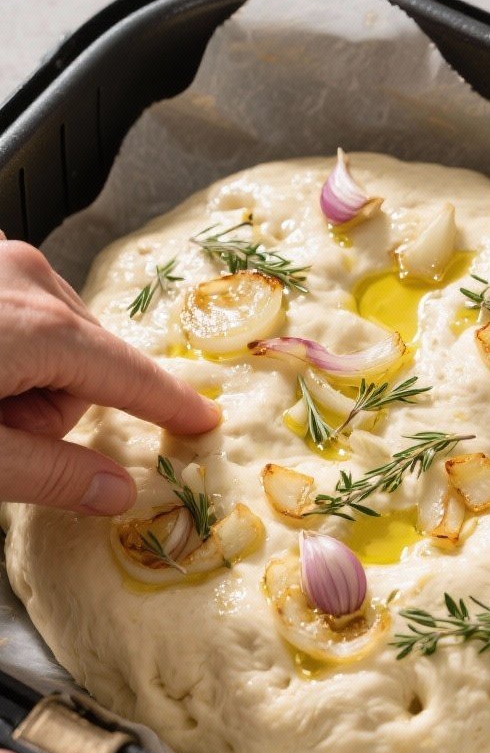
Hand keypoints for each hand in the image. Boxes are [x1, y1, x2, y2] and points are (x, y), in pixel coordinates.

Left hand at [0, 239, 219, 514]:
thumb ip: (49, 475)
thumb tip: (117, 494)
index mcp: (38, 327)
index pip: (130, 376)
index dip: (171, 406)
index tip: (205, 421)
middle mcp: (28, 277)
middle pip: (83, 363)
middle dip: (51, 405)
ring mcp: (0, 258)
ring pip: (51, 337)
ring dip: (24, 374)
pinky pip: (23, 309)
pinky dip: (10, 343)